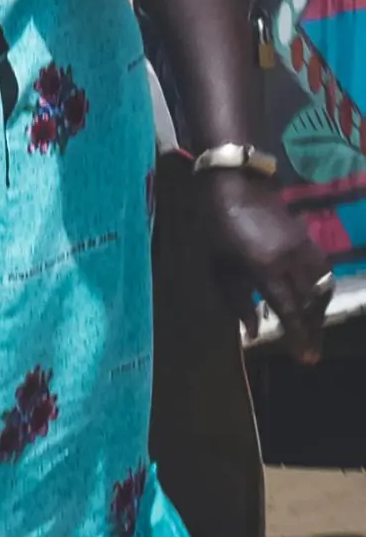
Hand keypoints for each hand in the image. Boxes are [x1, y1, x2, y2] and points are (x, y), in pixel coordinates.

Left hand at [196, 170, 330, 362]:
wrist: (233, 179)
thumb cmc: (214, 220)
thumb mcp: (216, 261)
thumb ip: (236, 298)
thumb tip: (253, 331)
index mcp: (265, 266)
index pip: (289, 310)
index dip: (298, 336)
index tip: (304, 358)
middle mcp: (291, 259)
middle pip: (310, 303)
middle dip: (312, 329)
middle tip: (309, 352)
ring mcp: (303, 247)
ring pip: (322, 287)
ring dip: (318, 310)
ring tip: (311, 328)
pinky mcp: (307, 237)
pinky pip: (322, 269)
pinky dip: (320, 288)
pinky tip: (312, 297)